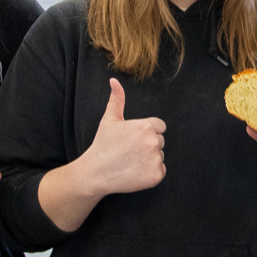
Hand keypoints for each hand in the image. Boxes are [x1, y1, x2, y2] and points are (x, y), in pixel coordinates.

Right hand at [76, 78, 166, 195]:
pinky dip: (151, 173)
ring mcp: (155, 159)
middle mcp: (154, 142)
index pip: (160, 126)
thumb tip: (114, 80)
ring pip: (160, 156)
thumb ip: (117, 99)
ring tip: (131, 161)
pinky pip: (160, 170)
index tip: (133, 139)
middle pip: (160, 141)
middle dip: (148, 145)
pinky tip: (135, 171)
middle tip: (130, 151)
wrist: (96, 172)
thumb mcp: (109, 119)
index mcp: (146, 126)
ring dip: (149, 159)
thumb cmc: (103, 144)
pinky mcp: (156, 176)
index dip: (146, 132)